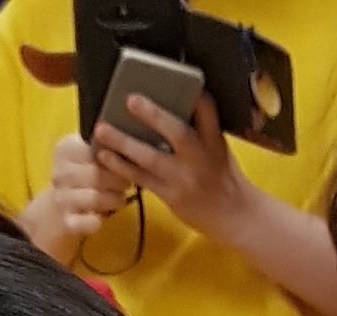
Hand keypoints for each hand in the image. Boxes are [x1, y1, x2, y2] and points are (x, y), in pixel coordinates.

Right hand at [45, 130, 134, 238]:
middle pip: (96, 175)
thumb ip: (106, 145)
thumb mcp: (91, 154)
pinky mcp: (66, 222)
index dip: (116, 157)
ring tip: (121, 198)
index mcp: (65, 148)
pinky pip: (88, 222)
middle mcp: (59, 172)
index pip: (95, 149)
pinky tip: (103, 217)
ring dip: (114, 199)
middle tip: (128, 183)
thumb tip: (130, 141)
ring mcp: (61, 198)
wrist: (59, 206)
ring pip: (95, 198)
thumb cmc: (83, 175)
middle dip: (118, 180)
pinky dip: (99, 221)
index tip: (127, 161)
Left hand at [93, 93, 246, 243]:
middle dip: (153, 115)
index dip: (193, 94)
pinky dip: (121, 167)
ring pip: (150, 157)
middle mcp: (199, 157)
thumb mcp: (219, 148)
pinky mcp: (171, 196)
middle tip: (130, 99)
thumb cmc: (222, 178)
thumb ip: (199, 129)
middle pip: (176, 132)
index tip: (180, 77)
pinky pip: (142, 179)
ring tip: (102, 129)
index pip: (206, 110)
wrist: (234, 216)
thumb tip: (173, 104)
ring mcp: (183, 178)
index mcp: (214, 140)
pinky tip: (105, 157)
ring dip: (123, 142)